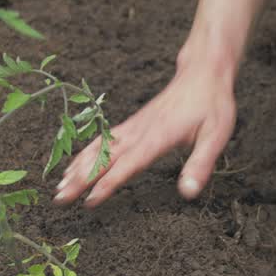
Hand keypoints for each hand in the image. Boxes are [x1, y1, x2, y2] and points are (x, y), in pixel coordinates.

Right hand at [52, 54, 236, 208]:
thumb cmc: (211, 106)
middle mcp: (139, 131)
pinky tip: (75, 164)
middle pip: (103, 158)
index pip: (127, 165)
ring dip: (77, 167)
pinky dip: (85, 153)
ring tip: (59, 186)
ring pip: (98, 148)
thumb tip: (188, 193)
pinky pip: (103, 140)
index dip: (107, 184)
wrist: (203, 74)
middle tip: (59, 198)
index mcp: (157, 138)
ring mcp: (133, 126)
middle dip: (80, 179)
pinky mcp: (132, 123)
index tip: (89, 201)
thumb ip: (200, 165)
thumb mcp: (216, 136)